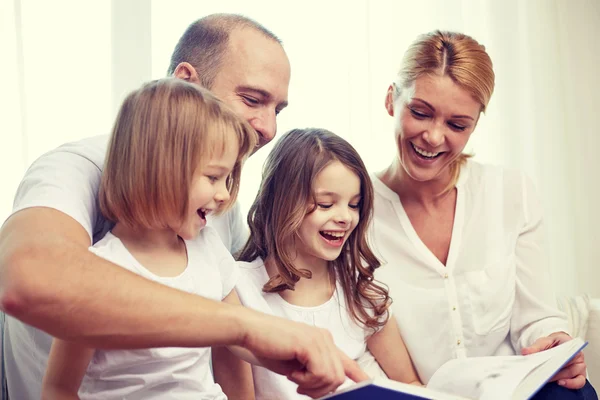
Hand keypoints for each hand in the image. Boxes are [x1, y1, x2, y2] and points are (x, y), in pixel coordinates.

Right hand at [239, 310, 368, 397]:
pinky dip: (306, 381)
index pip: (347, 362)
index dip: (360, 376)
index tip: (369, 385)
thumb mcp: (295, 364)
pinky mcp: (310, 344)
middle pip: (339, 377)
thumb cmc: (268, 347)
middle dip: (320, 390)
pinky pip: (321, 374)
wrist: (249, 331)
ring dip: (312, 386)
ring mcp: (319, 339)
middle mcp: (325, 338)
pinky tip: (292, 373)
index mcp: (323, 341)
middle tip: (300, 385)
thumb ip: (313, 373)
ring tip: (295, 377)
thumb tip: (326, 390)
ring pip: (332, 378)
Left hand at [521, 331, 586, 388]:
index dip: (557, 360)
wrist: (558, 345)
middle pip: (567, 367)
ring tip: (546, 379)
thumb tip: (526, 352)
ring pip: (571, 376)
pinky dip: (570, 384)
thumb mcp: (544, 341)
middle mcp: (578, 358)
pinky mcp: (579, 376)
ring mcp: (579, 368)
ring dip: (558, 378)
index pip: (567, 355)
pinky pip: (578, 382)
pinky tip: (559, 383)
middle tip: (541, 374)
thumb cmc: (554, 343)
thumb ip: (536, 347)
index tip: (548, 365)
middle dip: (553, 372)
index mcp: (572, 347)